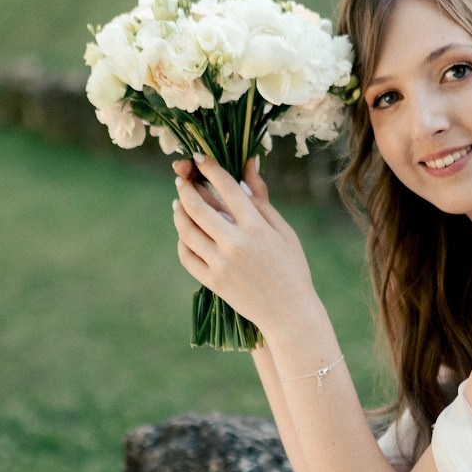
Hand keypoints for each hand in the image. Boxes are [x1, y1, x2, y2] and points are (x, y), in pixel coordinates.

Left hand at [171, 155, 318, 335]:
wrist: (290, 313)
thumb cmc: (291, 267)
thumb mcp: (283, 231)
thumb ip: (262, 198)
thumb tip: (249, 163)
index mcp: (257, 227)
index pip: (227, 187)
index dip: (210, 168)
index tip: (199, 157)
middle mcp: (235, 244)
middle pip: (198, 207)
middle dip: (186, 187)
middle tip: (181, 179)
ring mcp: (221, 264)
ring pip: (187, 231)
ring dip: (179, 212)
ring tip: (179, 204)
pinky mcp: (213, 282)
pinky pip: (187, 256)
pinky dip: (182, 241)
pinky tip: (184, 233)